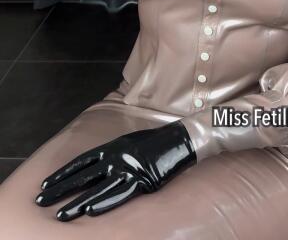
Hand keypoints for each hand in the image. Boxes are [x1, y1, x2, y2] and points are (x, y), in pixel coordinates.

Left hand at [35, 120, 195, 221]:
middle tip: (41, 200)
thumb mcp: (128, 143)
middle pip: (82, 177)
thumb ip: (112, 153)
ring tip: (61, 214)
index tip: (46, 184)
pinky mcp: (141, 180)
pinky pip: (119, 193)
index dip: (62, 174)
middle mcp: (115, 158)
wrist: (178, 139)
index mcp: (111, 147)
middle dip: (60, 190)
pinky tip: (90, 211)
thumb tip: (98, 164)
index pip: (79, 163)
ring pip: (96, 189)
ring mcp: (127, 169)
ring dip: (77, 203)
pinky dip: (104, 202)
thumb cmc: (154, 141)